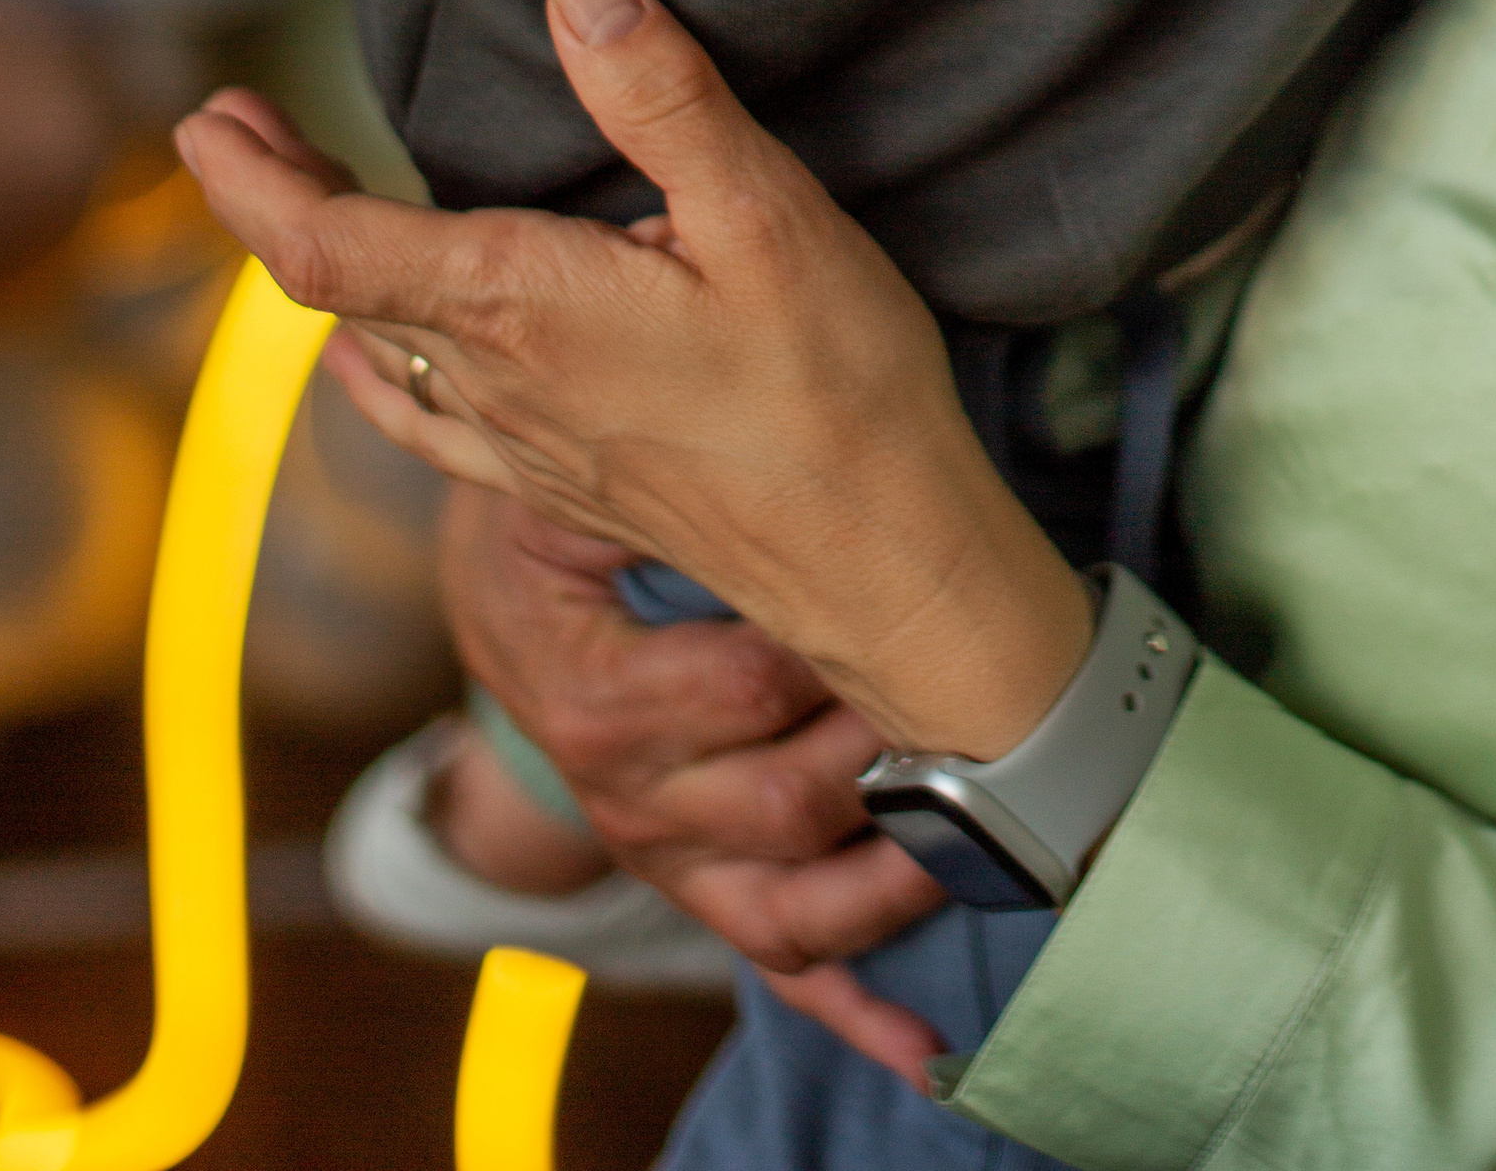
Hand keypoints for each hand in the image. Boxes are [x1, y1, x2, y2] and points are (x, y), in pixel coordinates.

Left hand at [173, 0, 1092, 760]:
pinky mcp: (557, 480)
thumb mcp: (767, 212)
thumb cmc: (837, 387)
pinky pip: (423, 420)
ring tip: (299, 193)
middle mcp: (495, 384)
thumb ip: (662, 96)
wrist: (879, 564)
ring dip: (323, 266)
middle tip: (233, 119)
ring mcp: (519, 444)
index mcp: (522, 309)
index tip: (206, 117)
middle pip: (337, 290)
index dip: (251, 182)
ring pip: (379, 350)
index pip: (329, 249)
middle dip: (273, 198)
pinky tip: (371, 359)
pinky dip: (374, 366)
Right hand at [438, 485, 951, 1092]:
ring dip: (897, 877)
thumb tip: (775, 452)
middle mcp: (634, 799)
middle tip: (972, 682)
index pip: (746, 690)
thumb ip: (658, 485)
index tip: (915, 590)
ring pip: (795, 906)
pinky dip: (856, 1008)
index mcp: (599, 697)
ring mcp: (674, 856)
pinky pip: (780, 963)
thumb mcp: (576, 489)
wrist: (511, 595)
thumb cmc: (562, 527)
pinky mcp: (706, 884)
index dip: (843, 645)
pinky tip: (924, 1043)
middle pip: (788, 803)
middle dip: (892, 747)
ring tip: (984, 834)